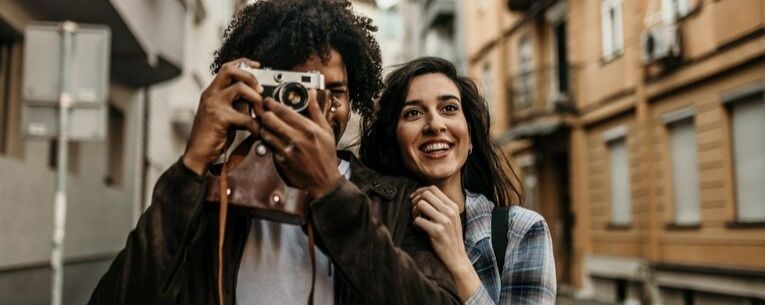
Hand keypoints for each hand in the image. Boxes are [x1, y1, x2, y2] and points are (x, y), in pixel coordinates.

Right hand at [182, 58, 264, 175]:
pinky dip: (256, 126)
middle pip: (230, 70)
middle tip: (260, 90)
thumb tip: (255, 99)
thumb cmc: (211, 138)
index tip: (257, 66)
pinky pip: (245, 117)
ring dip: (256, 99)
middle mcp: (210, 95)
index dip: (243, 63)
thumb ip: (236, 105)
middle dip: (250, 76)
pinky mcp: (220, 118)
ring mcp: (214, 105)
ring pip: (240, 88)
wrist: (196, 156)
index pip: (226, 68)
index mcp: (211, 93)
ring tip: (261, 112)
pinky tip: (257, 133)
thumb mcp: (223, 116)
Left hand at [258, 90, 341, 197]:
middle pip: (270, 120)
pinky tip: (271, 138)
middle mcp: (297, 139)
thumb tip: (313, 94)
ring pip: (265, 132)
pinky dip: (267, 140)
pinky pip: (268, 146)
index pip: (284, 111)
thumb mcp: (326, 131)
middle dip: (265, 113)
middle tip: (265, 112)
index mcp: (309, 129)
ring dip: (264, 126)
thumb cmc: (326, 156)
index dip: (272, 103)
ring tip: (266, 124)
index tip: (269, 101)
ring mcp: (287, 151)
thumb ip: (317, 111)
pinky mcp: (280, 161)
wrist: (324, 182)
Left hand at [411, 186, 479, 300]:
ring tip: (416, 219)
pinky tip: (418, 229)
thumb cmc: (450, 237)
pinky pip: (418, 220)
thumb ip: (442, 207)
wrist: (457, 257)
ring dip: (414, 211)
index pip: (433, 189)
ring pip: (421, 205)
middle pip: (426, 194)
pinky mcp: (437, 232)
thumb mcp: (452, 219)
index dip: (420, 191)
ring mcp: (444, 221)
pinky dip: (414, 224)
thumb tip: (423, 195)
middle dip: (415, 200)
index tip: (414, 199)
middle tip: (414, 210)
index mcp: (453, 207)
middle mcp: (450, 212)